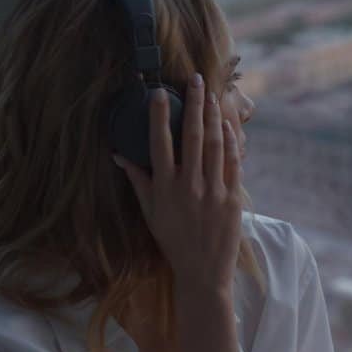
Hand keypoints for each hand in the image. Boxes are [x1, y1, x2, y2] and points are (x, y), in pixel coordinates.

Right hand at [114, 73, 241, 292]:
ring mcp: (213, 191)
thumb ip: (138, 180)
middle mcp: (189, 185)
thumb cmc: (173, 240)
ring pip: (214, 144)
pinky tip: (228, 124)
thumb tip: (119, 155)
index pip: (159, 143)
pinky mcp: (233, 197)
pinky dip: (231, 141)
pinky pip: (232, 162)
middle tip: (196, 80)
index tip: (159, 93)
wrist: (203, 271)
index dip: (159, 116)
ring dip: (214, 116)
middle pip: (192, 136)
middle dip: (194, 105)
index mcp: (165, 187)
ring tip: (212, 95)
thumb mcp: (149, 212)